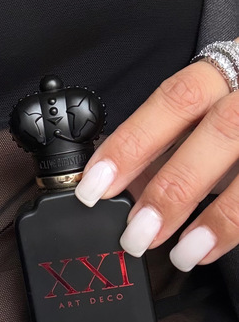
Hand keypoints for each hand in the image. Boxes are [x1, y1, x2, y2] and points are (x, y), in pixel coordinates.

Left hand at [74, 39, 238, 270]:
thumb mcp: (215, 103)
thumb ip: (174, 137)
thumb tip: (124, 181)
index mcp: (232, 68)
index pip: (175, 100)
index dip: (133, 142)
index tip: (96, 185)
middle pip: (219, 132)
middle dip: (173, 186)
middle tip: (136, 233)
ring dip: (217, 216)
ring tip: (183, 253)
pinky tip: (216, 246)